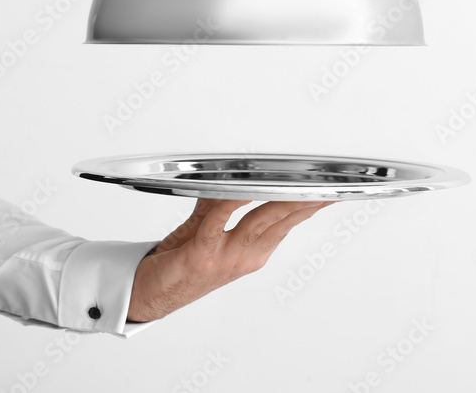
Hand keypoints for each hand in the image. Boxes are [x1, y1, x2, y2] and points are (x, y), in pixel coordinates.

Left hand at [127, 198, 332, 321]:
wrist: (149, 294)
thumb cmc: (177, 266)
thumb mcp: (203, 229)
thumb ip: (216, 205)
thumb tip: (229, 182)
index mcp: (251, 253)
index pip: (286, 224)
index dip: (308, 208)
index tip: (326, 192)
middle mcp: (243, 257)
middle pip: (280, 222)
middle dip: (304, 202)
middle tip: (323, 186)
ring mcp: (224, 258)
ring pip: (258, 222)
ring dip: (277, 201)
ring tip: (293, 185)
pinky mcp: (201, 256)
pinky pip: (217, 224)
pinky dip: (229, 205)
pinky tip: (240, 192)